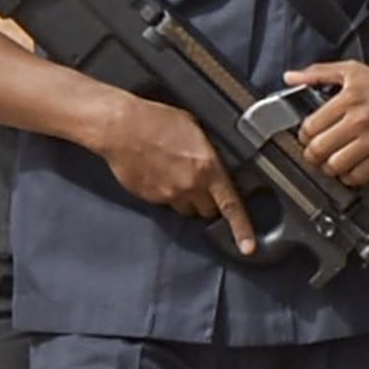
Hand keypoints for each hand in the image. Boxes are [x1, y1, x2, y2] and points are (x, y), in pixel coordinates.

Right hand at [89, 93, 254, 257]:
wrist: (120, 127)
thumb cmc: (156, 121)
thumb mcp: (195, 129)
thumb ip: (209, 152)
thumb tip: (216, 163)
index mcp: (207, 168)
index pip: (231, 206)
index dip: (242, 228)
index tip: (248, 247)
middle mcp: (190, 186)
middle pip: (208, 212)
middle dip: (209, 204)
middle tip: (204, 188)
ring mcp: (168, 194)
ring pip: (187, 210)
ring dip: (188, 200)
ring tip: (178, 177)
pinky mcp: (149, 198)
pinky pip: (166, 203)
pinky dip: (167, 194)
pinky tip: (160, 175)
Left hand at [286, 58, 368, 185]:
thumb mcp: (352, 71)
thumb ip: (318, 73)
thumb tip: (290, 77)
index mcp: (347, 100)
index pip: (310, 127)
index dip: (304, 135)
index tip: (308, 137)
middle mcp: (359, 121)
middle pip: (319, 149)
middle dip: (312, 155)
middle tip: (316, 153)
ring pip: (336, 166)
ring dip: (329, 167)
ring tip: (332, 162)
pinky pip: (358, 176)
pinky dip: (350, 176)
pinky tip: (351, 168)